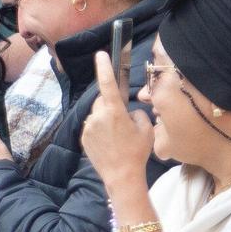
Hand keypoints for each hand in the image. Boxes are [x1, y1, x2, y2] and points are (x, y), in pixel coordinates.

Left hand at [81, 49, 153, 190]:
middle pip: (102, 100)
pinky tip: (109, 142)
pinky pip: (92, 126)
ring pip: (97, 113)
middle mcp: (98, 116)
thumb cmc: (137, 152)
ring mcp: (89, 127)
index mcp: (114, 111)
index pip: (107, 83)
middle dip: (111, 104)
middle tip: (123, 120)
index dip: (104, 67)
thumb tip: (130, 112)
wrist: (121, 176)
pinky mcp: (84, 137)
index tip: (101, 55)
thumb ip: (138, 114)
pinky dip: (99, 129)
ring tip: (117, 135)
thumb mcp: (147, 129)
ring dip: (105, 117)